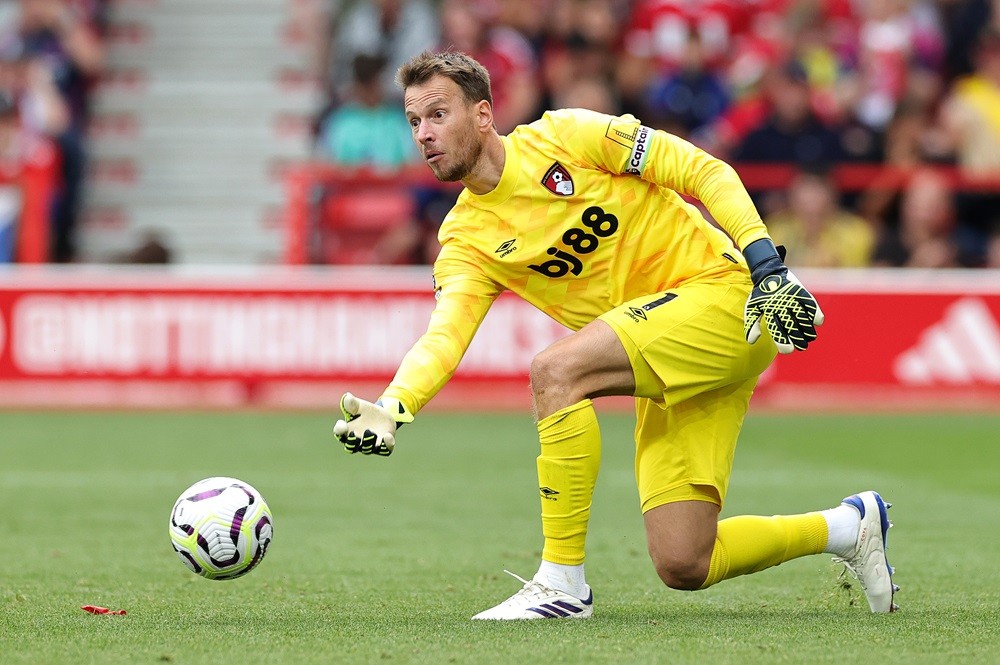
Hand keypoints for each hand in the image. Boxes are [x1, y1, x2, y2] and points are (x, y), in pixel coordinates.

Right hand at [333, 393, 412, 455]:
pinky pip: (384, 450)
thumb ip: (352, 403)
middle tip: (354, 434)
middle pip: (351, 447)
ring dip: (368, 442)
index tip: (341, 425)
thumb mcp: (360, 405)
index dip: (339, 431)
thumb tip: (347, 397)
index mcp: (347, 431)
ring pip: (367, 449)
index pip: (339, 433)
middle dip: (352, 442)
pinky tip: (387, 436)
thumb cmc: (367, 412)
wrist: (384, 416)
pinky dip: (386, 444)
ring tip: (371, 431)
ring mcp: (370, 446)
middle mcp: (357, 442)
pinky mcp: (383, 447)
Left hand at [742, 239, 823, 353]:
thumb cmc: (760, 294)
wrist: (768, 272)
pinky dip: (815, 313)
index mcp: (768, 309)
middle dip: (798, 339)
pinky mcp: (801, 291)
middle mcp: (780, 303)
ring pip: (803, 317)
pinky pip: (810, 304)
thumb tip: (751, 341)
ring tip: (810, 338)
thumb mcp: (752, 307)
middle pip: (791, 325)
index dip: (782, 341)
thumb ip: (751, 324)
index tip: (788, 350)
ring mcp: (791, 297)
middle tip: (802, 347)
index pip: (776, 328)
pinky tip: (817, 322)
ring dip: (808, 329)